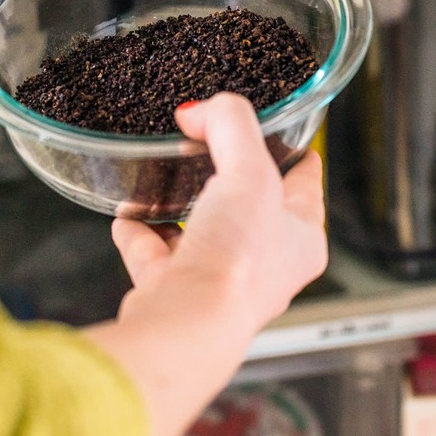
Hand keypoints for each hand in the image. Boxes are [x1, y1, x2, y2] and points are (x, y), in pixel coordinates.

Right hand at [111, 92, 328, 335]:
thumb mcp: (249, 170)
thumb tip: (200, 111)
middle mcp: (264, 266)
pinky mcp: (176, 293)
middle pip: (249, 209)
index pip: (306, 185)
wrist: (188, 323)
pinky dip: (141, 236)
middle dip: (227, 179)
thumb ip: (230, 124)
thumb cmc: (238, 260)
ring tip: (164, 180)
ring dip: (180, 208)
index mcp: (300, 240)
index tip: (287, 134)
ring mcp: (219, 282)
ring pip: (202, 235)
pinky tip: (129, 218)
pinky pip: (155, 258)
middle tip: (211, 149)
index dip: (296, 155)